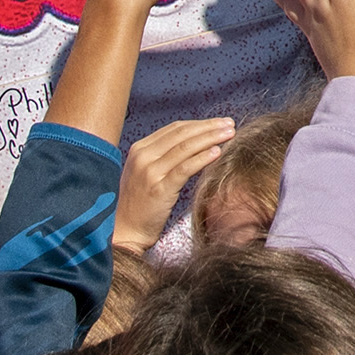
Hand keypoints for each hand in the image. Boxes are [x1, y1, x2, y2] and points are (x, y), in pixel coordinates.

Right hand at [114, 117, 233, 248]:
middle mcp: (143, 156)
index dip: (199, 124)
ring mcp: (150, 172)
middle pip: (182, 134)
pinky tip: (217, 153)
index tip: (218, 123)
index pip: (174, 128)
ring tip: (229, 134)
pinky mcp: (159, 189)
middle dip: (209, 127)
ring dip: (211, 138)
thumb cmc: (139, 206)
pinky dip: (202, 158)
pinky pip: (185, 168)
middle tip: (229, 124)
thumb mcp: (146, 174)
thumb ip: (163, 158)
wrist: (124, 231)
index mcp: (139, 149)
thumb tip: (193, 145)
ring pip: (185, 147)